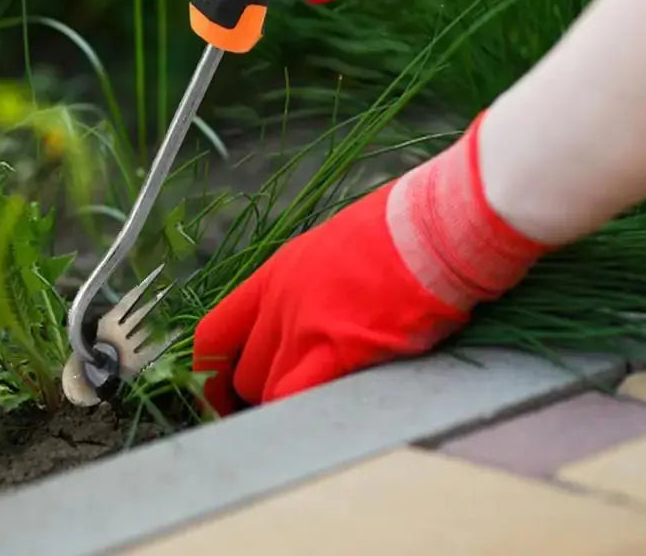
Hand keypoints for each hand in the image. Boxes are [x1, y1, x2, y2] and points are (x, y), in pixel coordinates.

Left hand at [191, 114, 551, 415]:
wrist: (433, 225)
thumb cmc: (400, 230)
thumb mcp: (335, 249)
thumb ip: (314, 287)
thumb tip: (318, 315)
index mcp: (276, 274)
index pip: (215, 334)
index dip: (212, 374)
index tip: (225, 395)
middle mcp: (281, 301)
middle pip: (244, 373)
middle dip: (260, 400)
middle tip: (287, 412)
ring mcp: (306, 325)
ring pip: (270, 394)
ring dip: (290, 411)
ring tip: (322, 415)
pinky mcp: (340, 348)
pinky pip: (299, 399)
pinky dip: (305, 418)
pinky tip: (328, 419)